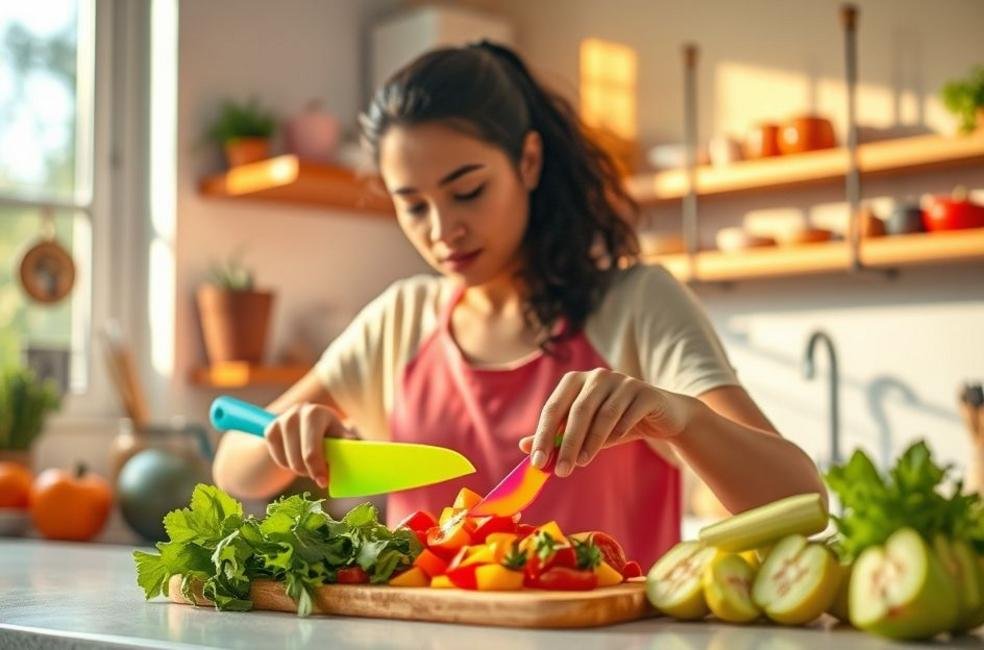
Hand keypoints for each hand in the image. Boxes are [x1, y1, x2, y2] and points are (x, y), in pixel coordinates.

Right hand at [263, 403, 353, 487]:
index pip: (311, 451)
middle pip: (298, 460)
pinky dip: (288, 465)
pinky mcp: (270, 430)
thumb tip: (360, 462)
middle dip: (310, 472)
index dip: (317, 469)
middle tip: (320, 475)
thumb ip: (349, 447)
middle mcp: (296, 414)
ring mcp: (281, 421)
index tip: (324, 483)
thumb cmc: (332, 433)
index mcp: (316, 414)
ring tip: (312, 464)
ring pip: (288, 462)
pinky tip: (298, 457)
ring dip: (300, 469)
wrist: (311, 421)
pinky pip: (278, 460)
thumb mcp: (342, 437)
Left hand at [519, 369, 695, 476]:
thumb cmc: (614, 423)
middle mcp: (597, 376)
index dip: (543, 435)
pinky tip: (611, 444)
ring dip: (591, 442)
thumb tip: (525, 447)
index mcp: (575, 381)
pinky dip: (617, 432)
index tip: (537, 462)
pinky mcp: (643, 392)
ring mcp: (622, 381)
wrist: (660, 416)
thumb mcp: (583, 431)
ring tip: (581, 464)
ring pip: (603, 414)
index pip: (553, 408)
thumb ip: (556, 436)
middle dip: (567, 444)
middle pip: (577, 411)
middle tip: (560, 471)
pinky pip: (627, 415)